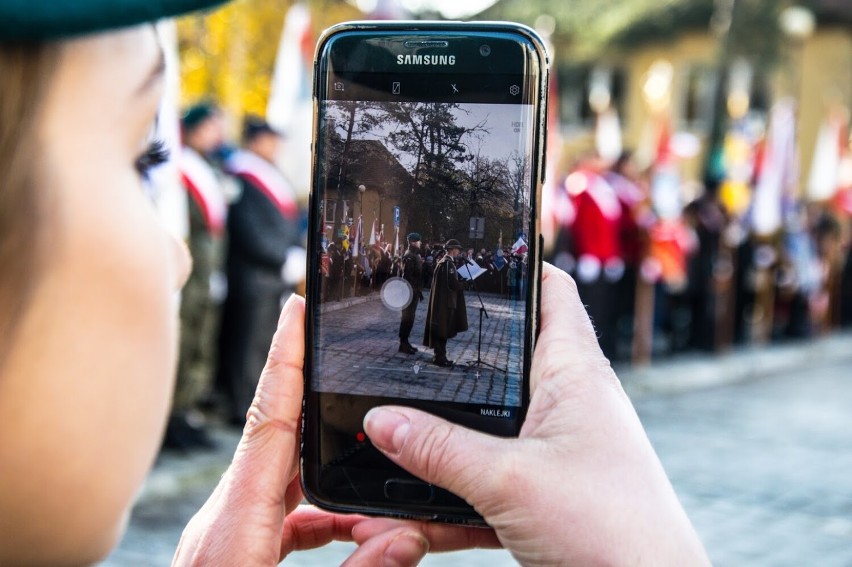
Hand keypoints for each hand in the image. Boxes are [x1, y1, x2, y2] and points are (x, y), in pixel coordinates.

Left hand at [172, 295, 430, 565]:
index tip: (296, 310)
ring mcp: (229, 528)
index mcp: (237, 522)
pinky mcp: (235, 545)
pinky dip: (316, 505)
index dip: (285, 357)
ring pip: (282, 470)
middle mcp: (228, 516)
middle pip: (278, 430)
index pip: (269, 417)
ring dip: (325, 455)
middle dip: (312, 386)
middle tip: (342, 346)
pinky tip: (350, 522)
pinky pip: (279, 506)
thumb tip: (410, 536)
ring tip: (371, 445)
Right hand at [362, 263, 710, 565]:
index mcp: (574, 374)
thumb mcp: (511, 482)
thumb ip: (440, 451)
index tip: (470, 253)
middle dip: (459, 355)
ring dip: (448, 434)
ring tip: (399, 431)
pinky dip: (455, 490)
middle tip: (406, 343)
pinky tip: (417, 512)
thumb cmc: (615, 532)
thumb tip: (382, 422)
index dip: (517, 263)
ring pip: (491, 424)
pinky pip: (491, 477)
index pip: (552, 291)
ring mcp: (559, 448)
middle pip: (508, 356)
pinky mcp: (548, 491)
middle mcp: (569, 402)